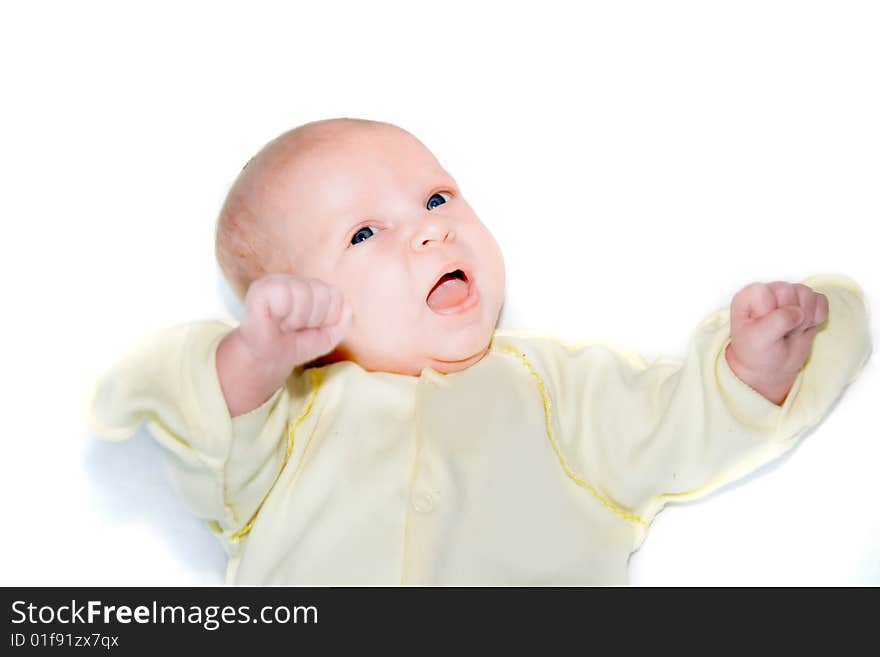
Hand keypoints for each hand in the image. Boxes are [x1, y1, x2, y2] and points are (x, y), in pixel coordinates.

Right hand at [239, 273, 352, 371]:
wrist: (270, 360)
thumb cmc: (296, 345)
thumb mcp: (328, 337)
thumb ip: (343, 323)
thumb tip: (348, 306)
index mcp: (312, 287)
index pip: (335, 294)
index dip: (327, 318)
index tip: (311, 327)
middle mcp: (295, 281)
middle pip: (322, 292)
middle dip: (313, 319)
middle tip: (296, 328)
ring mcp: (277, 281)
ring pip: (304, 292)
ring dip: (298, 319)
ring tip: (285, 325)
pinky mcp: (261, 288)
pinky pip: (284, 294)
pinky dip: (284, 314)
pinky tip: (275, 321)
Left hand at [726, 281, 828, 404]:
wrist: (770, 366)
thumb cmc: (757, 352)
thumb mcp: (760, 339)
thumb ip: (778, 321)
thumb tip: (799, 311)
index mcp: (749, 296)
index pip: (766, 291)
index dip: (772, 312)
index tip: (765, 328)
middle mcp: (769, 291)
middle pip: (790, 290)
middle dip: (790, 317)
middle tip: (781, 333)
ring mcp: (789, 295)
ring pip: (807, 294)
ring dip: (805, 319)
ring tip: (790, 331)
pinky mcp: (807, 303)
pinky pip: (821, 301)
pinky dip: (817, 317)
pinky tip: (803, 327)